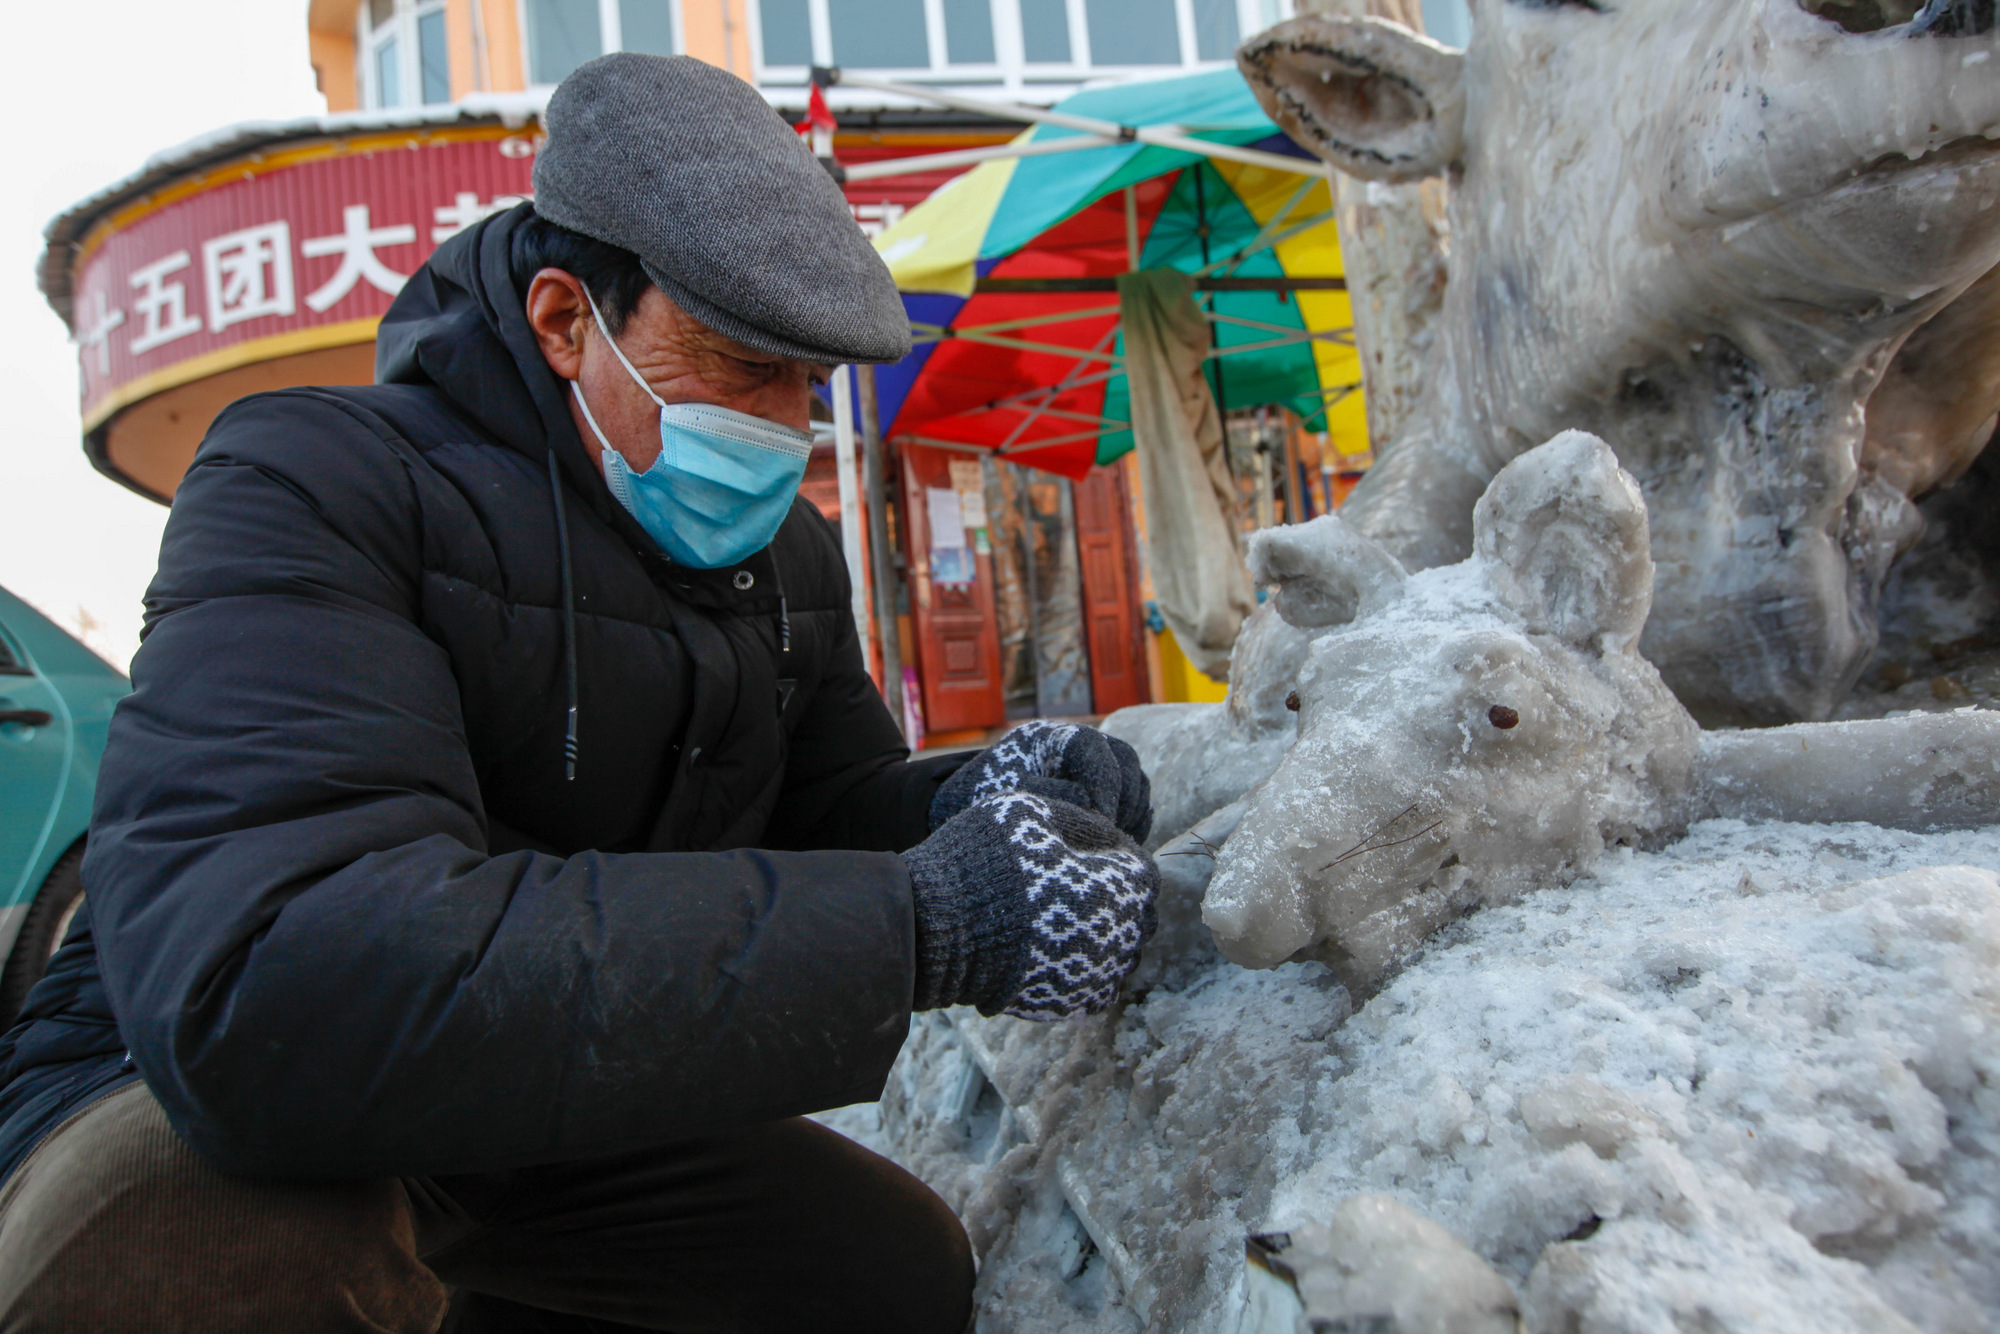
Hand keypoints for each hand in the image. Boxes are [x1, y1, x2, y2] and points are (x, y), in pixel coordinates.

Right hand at [903, 791, 1158, 1020]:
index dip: (1112, 856)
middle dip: (1114, 898)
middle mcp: (1123, 938)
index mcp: (1124, 887)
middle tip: (1073, 885)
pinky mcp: (1072, 1003)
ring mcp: (1098, 976)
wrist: (939, 924)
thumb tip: (1109, 837)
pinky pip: (1094, 983)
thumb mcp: (1038, 813)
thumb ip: (1085, 823)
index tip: (1083, 853)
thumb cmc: (987, 858)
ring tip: (1063, 918)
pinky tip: (1053, 948)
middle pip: (1137, 915)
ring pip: (1120, 953)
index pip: (1140, 869)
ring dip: (1102, 934)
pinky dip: (1082, 966)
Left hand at [930, 720, 1153, 843]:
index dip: (1104, 784)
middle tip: (1112, 833)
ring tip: (1117, 840)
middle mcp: (1072, 747)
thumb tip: (1092, 806)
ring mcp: (1086, 768)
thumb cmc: (978, 801)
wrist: (958, 813)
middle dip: (1124, 798)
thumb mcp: (1009, 798)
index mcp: (1049, 737)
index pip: (1094, 748)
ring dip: (1132, 810)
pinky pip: (1130, 798)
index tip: (1100, 820)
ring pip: (1132, 779)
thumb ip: (1051, 798)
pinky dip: (1131, 818)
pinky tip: (1118, 842)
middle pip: (1124, 760)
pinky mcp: (1095, 790)